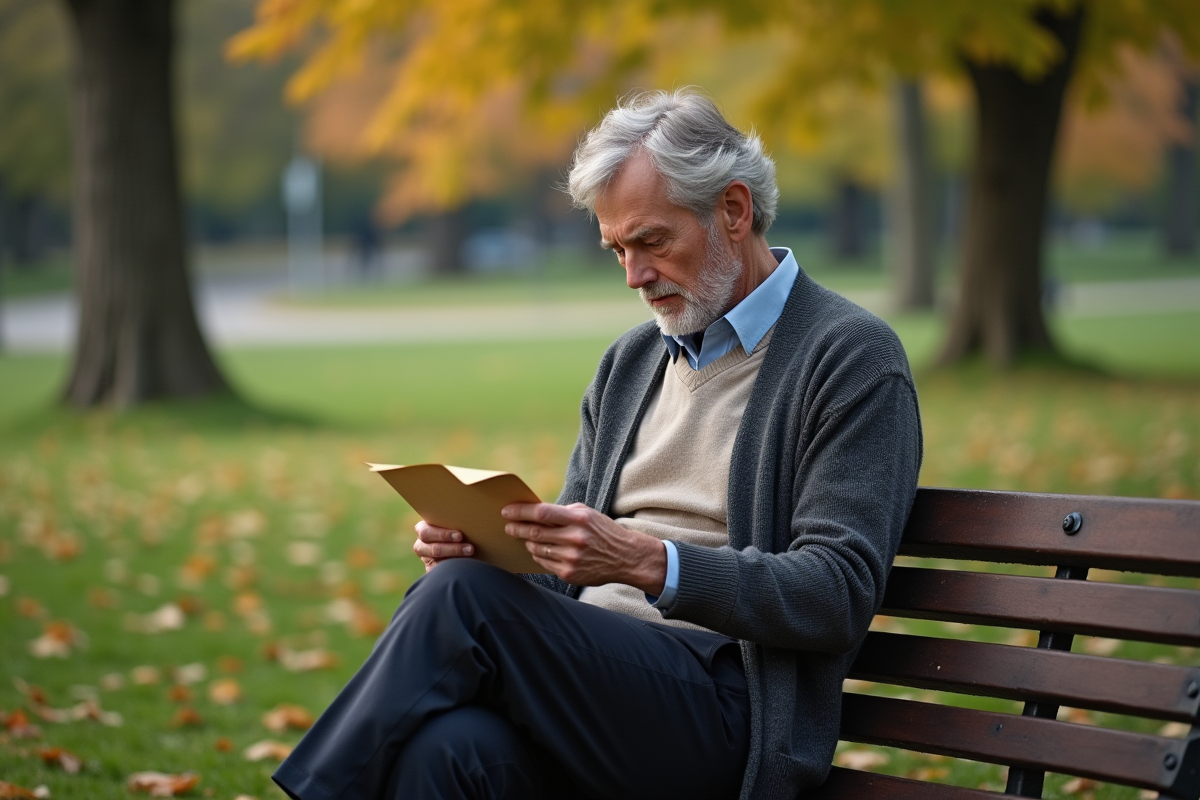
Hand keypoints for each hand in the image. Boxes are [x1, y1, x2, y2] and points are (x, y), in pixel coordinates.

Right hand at [413, 520, 474, 572]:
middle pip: (434, 549)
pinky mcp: (432, 570)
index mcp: (422, 529)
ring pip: (437, 562)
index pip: (426, 532)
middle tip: (470, 548)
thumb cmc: (457, 527)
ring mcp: (426, 559)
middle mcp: (421, 545)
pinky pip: (440, 572)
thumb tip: (470, 517)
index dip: (443, 535)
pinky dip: (453, 570)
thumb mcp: (452, 522)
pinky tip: (465, 567)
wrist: (460, 542)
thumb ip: (455, 520)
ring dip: (456, 559)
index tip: (460, 536)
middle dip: (453, 549)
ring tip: (471, 555)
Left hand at [501, 502, 665, 594]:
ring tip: (526, 538)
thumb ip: (563, 512)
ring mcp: (572, 558)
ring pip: (537, 549)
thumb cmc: (603, 532)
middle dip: (517, 529)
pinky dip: (539, 555)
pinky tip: (540, 550)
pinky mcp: (570, 573)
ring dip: (528, 543)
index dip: (521, 512)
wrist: (625, 557)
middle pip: (535, 533)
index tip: (506, 511)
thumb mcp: (587, 514)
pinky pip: (544, 563)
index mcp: (579, 519)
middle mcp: (575, 539)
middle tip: (508, 527)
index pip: (542, 513)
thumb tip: (534, 511)